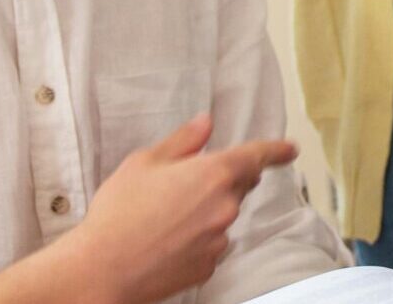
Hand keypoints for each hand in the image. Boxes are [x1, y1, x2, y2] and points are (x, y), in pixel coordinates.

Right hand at [51, 113, 297, 303]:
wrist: (102, 268)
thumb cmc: (118, 212)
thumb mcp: (144, 163)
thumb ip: (182, 142)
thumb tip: (205, 124)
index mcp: (214, 173)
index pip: (257, 156)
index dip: (276, 150)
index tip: (290, 149)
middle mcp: (226, 206)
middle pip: (237, 186)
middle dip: (220, 180)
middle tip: (182, 186)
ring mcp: (220, 239)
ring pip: (221, 217)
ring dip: (204, 212)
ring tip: (161, 218)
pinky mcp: (209, 266)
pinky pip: (210, 244)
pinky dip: (195, 239)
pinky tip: (165, 240)